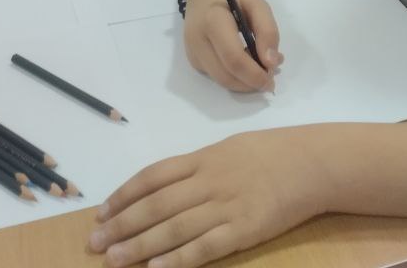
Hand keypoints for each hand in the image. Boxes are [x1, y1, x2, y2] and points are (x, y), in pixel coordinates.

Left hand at [87, 126, 331, 266]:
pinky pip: (204, 247)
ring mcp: (225, 206)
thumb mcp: (230, 149)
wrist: (311, 163)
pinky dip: (177, 260)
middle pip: (156, 204)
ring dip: (139, 246)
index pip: (153, 176)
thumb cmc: (271, 154)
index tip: (102, 213)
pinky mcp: (243, 230)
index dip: (124, 195)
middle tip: (95, 244)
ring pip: (173, 228)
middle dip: (122, 224)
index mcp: (204, 158)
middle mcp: (209, 180)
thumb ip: (199, 167)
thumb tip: (165, 185)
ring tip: (113, 260)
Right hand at [183, 0, 282, 92]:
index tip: (272, 76)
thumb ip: (267, 31)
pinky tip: (244, 62)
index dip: (254, 74)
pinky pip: (215, 76)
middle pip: (225, 75)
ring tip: (259, 69)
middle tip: (269, 78)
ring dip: (243, 82)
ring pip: (220, 80)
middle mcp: (197, 39)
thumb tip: (271, 63)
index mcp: (213, 20)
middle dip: (250, 83)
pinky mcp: (193, 58)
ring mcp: (192, 51)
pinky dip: (233, 76)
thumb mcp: (257, 4)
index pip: (234, 58)